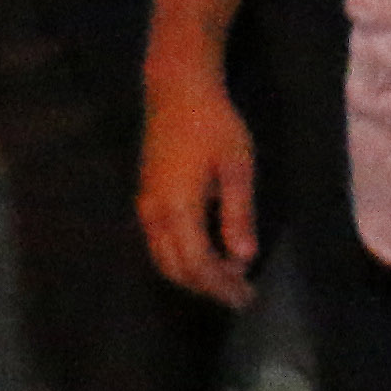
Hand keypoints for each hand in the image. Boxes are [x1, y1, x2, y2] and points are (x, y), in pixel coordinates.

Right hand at [139, 64, 262, 305]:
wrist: (177, 93)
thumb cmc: (214, 125)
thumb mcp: (236, 167)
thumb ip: (238, 214)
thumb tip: (243, 258)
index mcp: (177, 210)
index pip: (197, 264)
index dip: (220, 285)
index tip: (245, 297)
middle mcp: (154, 216)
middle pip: (176, 269)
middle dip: (207, 287)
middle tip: (239, 297)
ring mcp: (146, 209)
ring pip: (164, 260)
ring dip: (193, 276)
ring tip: (226, 282)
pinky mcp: (147, 200)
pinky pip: (159, 245)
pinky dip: (182, 260)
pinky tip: (206, 257)